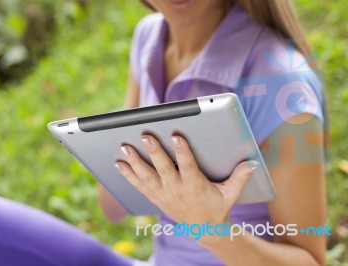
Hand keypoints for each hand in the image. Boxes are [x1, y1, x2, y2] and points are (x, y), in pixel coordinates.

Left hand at [115, 135, 258, 225]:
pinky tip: (119, 164)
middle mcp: (177, 190)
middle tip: (144, 136)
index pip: (188, 166)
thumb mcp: (231, 194)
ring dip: (135, 162)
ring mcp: (164, 194)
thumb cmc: (217, 207)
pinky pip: (140, 186)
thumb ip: (240, 177)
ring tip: (124, 147)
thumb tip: (252, 163)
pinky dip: (129, 175)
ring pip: (147, 177)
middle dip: (154, 152)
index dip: (183, 152)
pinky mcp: (156, 198)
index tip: (177, 136)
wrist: (204, 229)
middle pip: (163, 169)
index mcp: (195, 186)